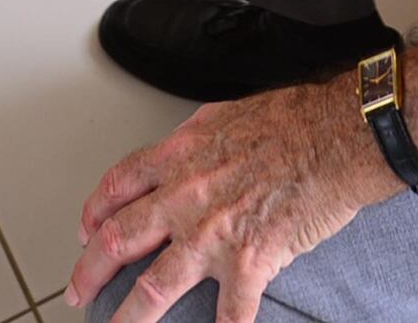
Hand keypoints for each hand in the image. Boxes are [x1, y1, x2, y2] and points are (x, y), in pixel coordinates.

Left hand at [63, 78, 395, 319]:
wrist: (338, 134)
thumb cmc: (294, 120)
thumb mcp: (226, 115)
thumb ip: (196, 139)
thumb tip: (183, 150)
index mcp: (179, 156)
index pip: (118, 187)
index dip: (94, 212)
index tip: (86, 230)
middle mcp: (185, 196)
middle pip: (118, 239)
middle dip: (90, 270)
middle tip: (79, 291)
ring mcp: (212, 232)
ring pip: (154, 285)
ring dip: (131, 317)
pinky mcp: (248, 261)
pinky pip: (230, 312)